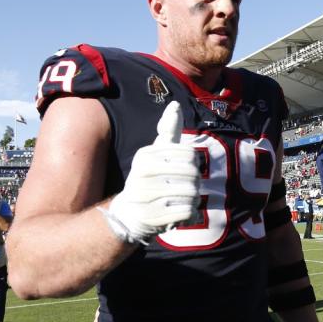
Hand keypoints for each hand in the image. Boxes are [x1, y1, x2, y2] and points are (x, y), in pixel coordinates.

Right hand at [104, 101, 199, 243]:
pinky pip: (186, 211)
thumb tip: (175, 104)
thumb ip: (168, 131)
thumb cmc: (148, 179)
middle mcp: (143, 173)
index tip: (184, 170)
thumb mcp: (154, 154)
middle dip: (196, 182)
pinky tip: (181, 212)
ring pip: (191, 193)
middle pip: (192, 174)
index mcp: (146, 155)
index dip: (194, 164)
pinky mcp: (152, 216)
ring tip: (184, 200)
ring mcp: (146, 195)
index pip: (189, 153)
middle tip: (188, 188)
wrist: (127, 214)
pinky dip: (189, 213)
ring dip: (194, 199)